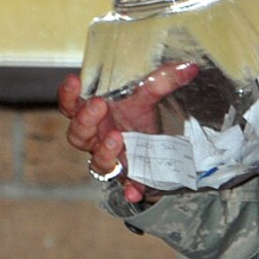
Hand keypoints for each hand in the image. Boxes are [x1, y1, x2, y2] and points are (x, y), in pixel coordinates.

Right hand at [57, 61, 196, 205]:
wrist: (154, 141)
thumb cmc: (137, 115)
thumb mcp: (149, 95)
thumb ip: (163, 81)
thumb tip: (190, 67)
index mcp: (92, 114)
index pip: (69, 105)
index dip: (68, 94)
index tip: (75, 80)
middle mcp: (95, 138)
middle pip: (78, 134)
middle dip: (85, 120)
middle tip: (99, 105)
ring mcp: (109, 159)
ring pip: (96, 162)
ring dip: (104, 152)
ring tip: (117, 138)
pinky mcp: (129, 176)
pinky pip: (126, 185)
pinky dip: (130, 188)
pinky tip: (135, 191)